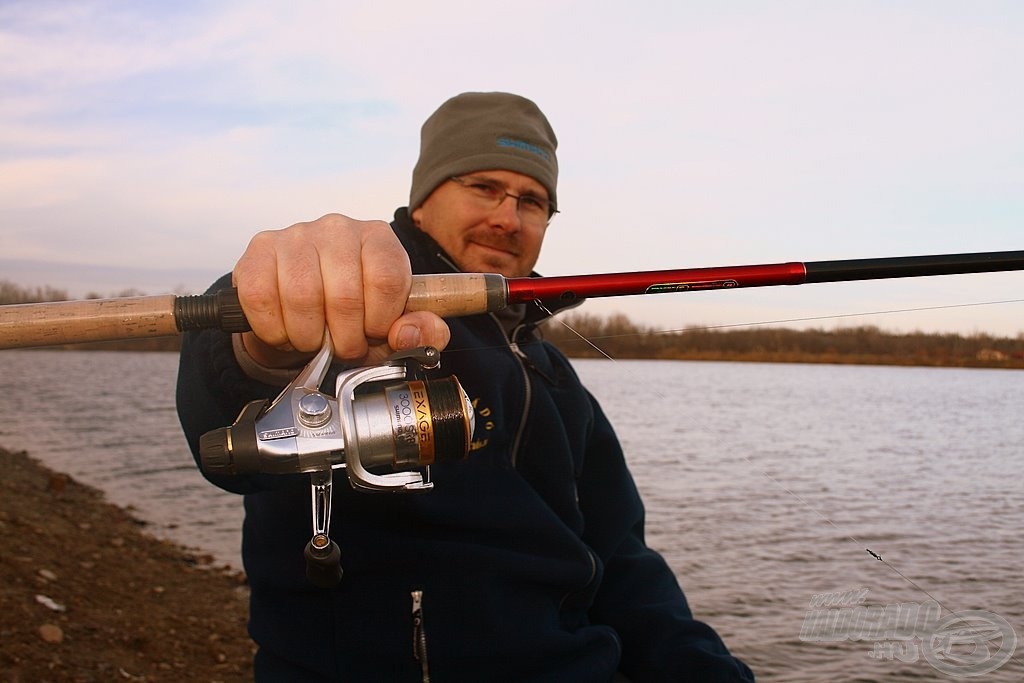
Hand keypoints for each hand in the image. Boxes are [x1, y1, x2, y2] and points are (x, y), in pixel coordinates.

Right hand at [232, 213, 449, 367]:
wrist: (301, 312)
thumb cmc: (354, 315)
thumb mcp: (397, 326)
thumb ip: (423, 331)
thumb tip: (407, 333)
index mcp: (378, 238)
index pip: (387, 280)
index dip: (380, 321)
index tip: (373, 333)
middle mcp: (338, 228)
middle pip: (344, 295)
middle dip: (345, 338)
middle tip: (343, 346)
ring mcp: (295, 236)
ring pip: (302, 298)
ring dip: (308, 337)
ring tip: (314, 339)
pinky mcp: (258, 251)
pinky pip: (261, 298)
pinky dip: (274, 329)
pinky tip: (286, 330)